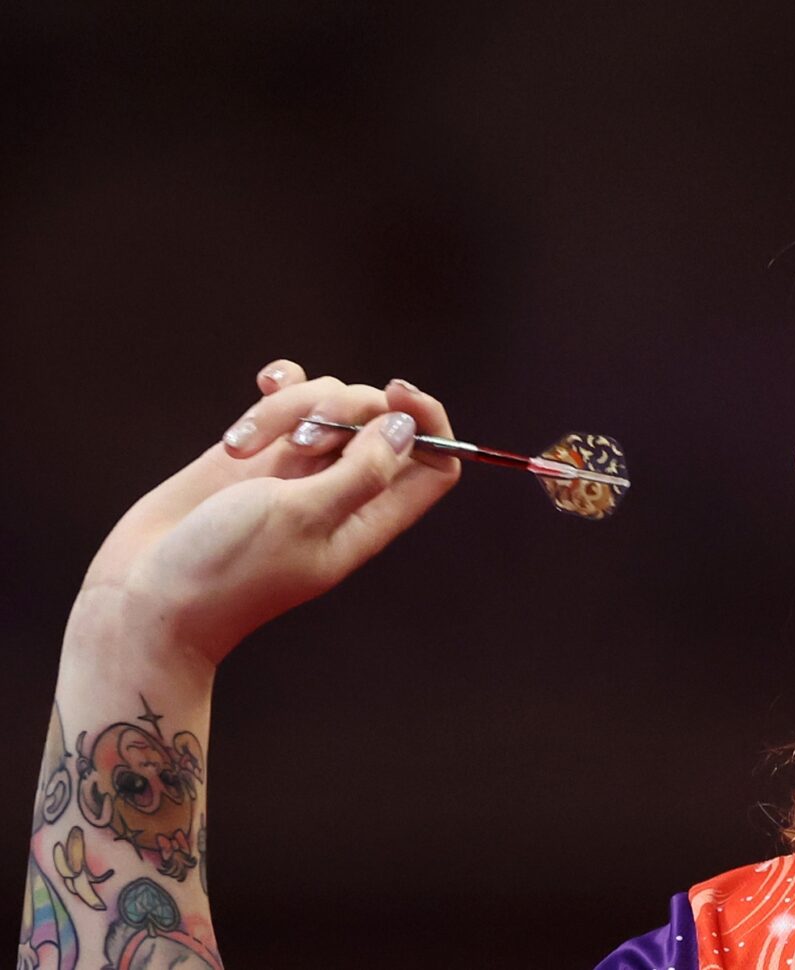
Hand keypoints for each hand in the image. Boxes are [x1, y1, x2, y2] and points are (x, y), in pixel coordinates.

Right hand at [72, 360, 461, 668]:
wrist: (146, 595)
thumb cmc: (227, 570)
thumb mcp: (302, 518)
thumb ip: (361, 472)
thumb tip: (406, 427)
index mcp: (369, 518)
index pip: (434, 463)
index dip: (428, 423)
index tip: (397, 397)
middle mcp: (341, 490)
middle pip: (379, 420)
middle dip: (344, 408)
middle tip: (303, 440)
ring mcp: (297, 469)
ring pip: (328, 403)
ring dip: (291, 406)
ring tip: (242, 446)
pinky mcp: (257, 452)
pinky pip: (288, 400)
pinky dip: (280, 386)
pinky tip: (263, 384)